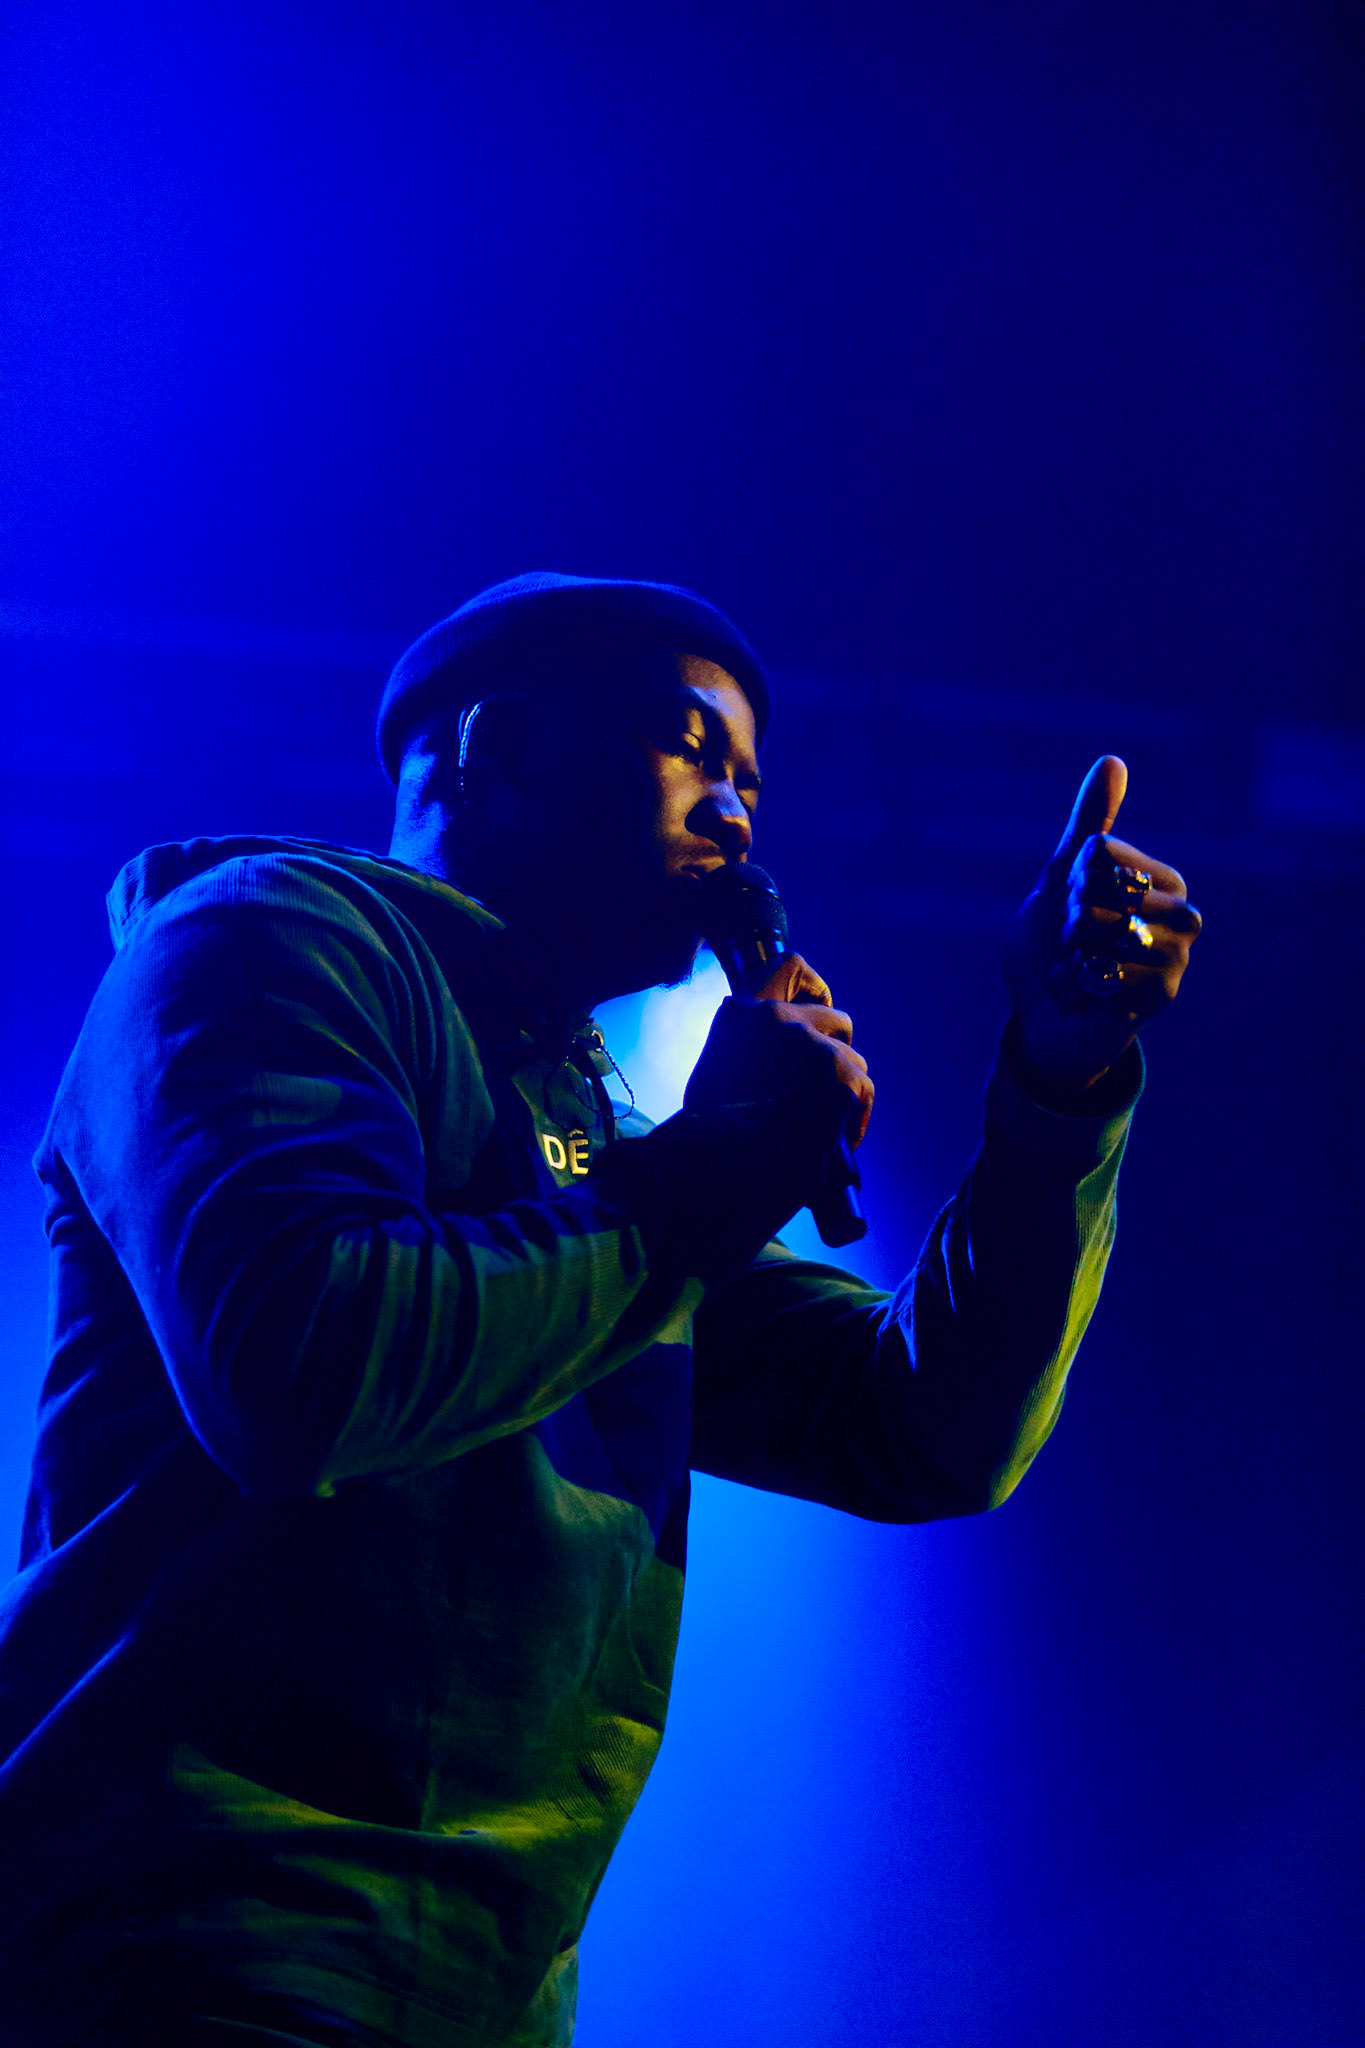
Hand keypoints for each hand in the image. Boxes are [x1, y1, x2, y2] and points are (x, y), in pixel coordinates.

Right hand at [685, 952, 873, 1160]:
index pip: (791, 966)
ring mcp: (811, 1044)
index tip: (819, 1008)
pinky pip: (863, 1090)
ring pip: (852, 1059)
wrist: (723, 1164)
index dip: (814, 988)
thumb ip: (742, 1050)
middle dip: (834, 1051)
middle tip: (820, 1086)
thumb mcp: (713, 1072)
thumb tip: (769, 1063)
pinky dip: (855, 1116)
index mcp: (741, 1012)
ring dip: (842, 1088)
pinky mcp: (840, 1074)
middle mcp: (777, 1018)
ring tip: (823, 1121)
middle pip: (835, 1020)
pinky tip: (838, 1137)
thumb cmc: (708, 1132)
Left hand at [1006, 756, 1201, 1108]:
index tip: (1076, 906)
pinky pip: (1098, 970)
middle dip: (1069, 919)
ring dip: (1069, 952)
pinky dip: (1070, 983)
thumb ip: (1089, 822)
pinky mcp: (1160, 996)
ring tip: (1080, 967)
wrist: (1042, 1017)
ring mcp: (1175, 957)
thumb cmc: (1056, 945)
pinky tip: (1079, 994)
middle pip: (1101, 888)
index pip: (1100, 853)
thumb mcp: (1064, 877)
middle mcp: (1183, 916)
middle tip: (1077, 945)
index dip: (1071, 881)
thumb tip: (1113, 759)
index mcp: (1165, 880)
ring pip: (1098, 930)